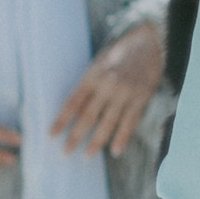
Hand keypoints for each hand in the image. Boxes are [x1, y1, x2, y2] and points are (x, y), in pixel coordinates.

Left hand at [49, 21, 164, 157]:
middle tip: (65, 152)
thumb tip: (71, 109)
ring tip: (86, 156)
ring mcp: (125, 93)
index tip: (51, 134)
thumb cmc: (118, 55)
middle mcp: (107, 85)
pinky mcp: (141, 98)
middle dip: (75, 136)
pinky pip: (130, 122)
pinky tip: (114, 150)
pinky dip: (122, 137)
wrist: (148, 43)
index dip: (61, 120)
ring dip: (96, 141)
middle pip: (87, 116)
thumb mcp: (98, 64)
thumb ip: (87, 84)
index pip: (73, 102)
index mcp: (92, 76)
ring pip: (108, 122)